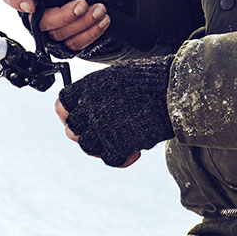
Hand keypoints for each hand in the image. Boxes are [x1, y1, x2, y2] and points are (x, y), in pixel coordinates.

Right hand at [0, 0, 111, 52]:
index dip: (18, 2)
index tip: (32, 5)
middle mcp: (35, 15)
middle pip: (41, 22)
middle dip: (64, 15)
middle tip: (83, 4)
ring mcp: (50, 32)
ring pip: (61, 35)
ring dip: (83, 23)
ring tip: (100, 9)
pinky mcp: (65, 44)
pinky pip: (75, 44)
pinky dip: (91, 33)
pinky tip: (103, 21)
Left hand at [55, 57, 174, 167]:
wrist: (173, 89)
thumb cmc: (153, 79)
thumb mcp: (119, 76)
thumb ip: (102, 92)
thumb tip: (95, 105)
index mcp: (90, 86)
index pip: (62, 103)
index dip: (67, 113)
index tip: (76, 118)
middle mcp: (91, 106)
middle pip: (72, 129)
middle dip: (85, 133)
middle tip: (102, 135)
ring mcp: (102, 126)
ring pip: (87, 146)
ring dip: (102, 147)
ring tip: (120, 142)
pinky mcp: (117, 143)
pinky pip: (110, 159)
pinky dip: (122, 158)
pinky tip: (134, 152)